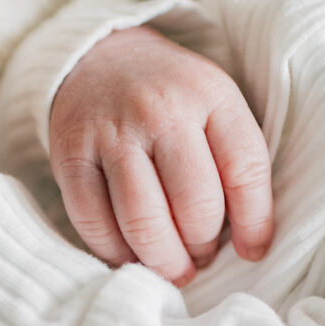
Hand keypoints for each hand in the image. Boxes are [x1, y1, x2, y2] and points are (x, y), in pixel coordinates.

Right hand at [49, 25, 272, 285]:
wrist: (95, 57)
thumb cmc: (169, 98)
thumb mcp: (215, 105)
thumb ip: (237, 160)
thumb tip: (249, 245)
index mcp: (209, 95)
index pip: (244, 171)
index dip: (254, 223)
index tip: (252, 251)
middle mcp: (160, 110)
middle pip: (195, 205)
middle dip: (203, 247)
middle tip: (201, 257)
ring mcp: (111, 132)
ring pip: (143, 222)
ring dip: (164, 261)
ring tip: (173, 268)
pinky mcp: (69, 155)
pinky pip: (94, 222)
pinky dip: (115, 252)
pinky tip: (131, 254)